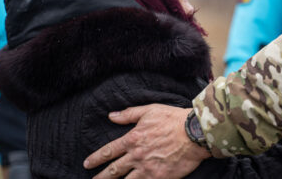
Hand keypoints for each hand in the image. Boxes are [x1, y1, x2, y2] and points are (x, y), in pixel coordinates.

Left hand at [84, 104, 210, 178]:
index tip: (87, 163)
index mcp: (133, 139)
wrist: (194, 133)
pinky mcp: (159, 177)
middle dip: (101, 177)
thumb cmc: (173, 119)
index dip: (96, 158)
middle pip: (114, 170)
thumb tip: (111, 116)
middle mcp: (137, 156)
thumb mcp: (150, 110)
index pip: (109, 151)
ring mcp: (147, 169)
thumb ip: (129, 114)